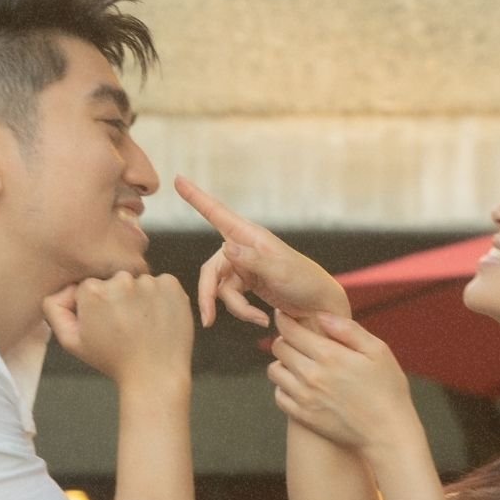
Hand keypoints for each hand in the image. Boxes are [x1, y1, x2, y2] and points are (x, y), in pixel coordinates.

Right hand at [43, 272, 192, 385]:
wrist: (155, 375)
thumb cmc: (114, 361)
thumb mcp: (72, 341)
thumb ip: (55, 309)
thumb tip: (66, 288)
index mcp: (93, 291)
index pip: (90, 286)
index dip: (96, 306)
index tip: (105, 324)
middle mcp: (121, 281)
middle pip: (115, 282)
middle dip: (118, 299)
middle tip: (125, 327)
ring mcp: (149, 282)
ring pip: (139, 283)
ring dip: (140, 299)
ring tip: (142, 325)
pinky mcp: (172, 286)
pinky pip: (162, 284)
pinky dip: (161, 298)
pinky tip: (158, 319)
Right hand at [174, 176, 349, 327]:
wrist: (322, 309)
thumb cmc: (307, 284)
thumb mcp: (282, 272)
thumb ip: (253, 261)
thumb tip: (225, 247)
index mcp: (251, 236)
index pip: (218, 214)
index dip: (196, 197)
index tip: (177, 179)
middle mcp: (244, 248)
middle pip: (211, 269)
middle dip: (208, 295)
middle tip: (207, 320)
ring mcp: (244, 267)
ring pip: (220, 288)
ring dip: (235, 308)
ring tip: (258, 320)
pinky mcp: (248, 284)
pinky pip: (232, 298)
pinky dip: (243, 311)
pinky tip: (262, 320)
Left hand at [268, 310, 415, 450]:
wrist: (388, 433)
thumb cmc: (388, 389)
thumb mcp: (378, 351)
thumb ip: (348, 330)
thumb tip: (320, 315)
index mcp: (330, 355)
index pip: (290, 330)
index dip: (284, 319)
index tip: (286, 316)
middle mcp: (312, 375)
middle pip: (279, 348)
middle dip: (285, 339)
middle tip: (297, 339)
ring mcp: (305, 398)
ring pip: (275, 371)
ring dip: (283, 363)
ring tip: (298, 362)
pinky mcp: (303, 416)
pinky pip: (279, 395)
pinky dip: (284, 386)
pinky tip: (299, 384)